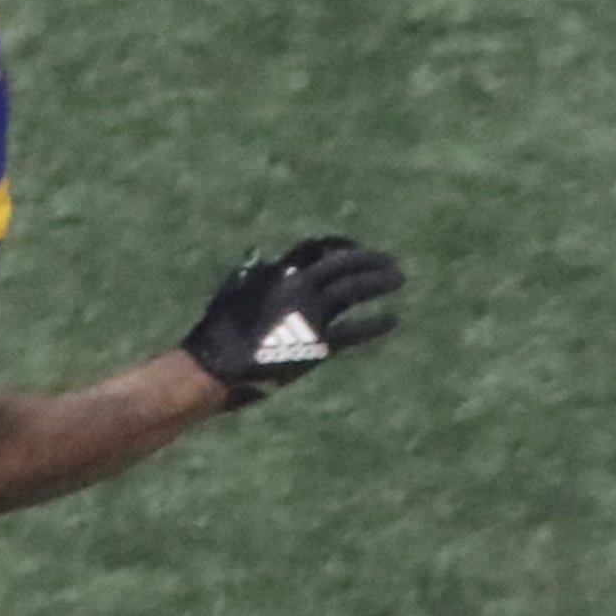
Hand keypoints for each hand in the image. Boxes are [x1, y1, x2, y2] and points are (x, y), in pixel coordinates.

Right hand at [184, 236, 403, 406]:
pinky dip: (375, 323)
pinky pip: (354, 331)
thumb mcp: (232, 291)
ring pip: (354, 289)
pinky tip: (392, 318)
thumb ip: (252, 273)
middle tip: (390, 263)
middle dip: (368, 260)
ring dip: (379, 281)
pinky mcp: (317, 345)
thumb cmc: (219, 331)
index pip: (316, 248)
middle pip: (343, 264)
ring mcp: (310, 315)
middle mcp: (298, 287)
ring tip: (398, 277)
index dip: (339, 247)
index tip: (354, 251)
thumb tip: (262, 256)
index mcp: (278, 272)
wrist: (217, 368)